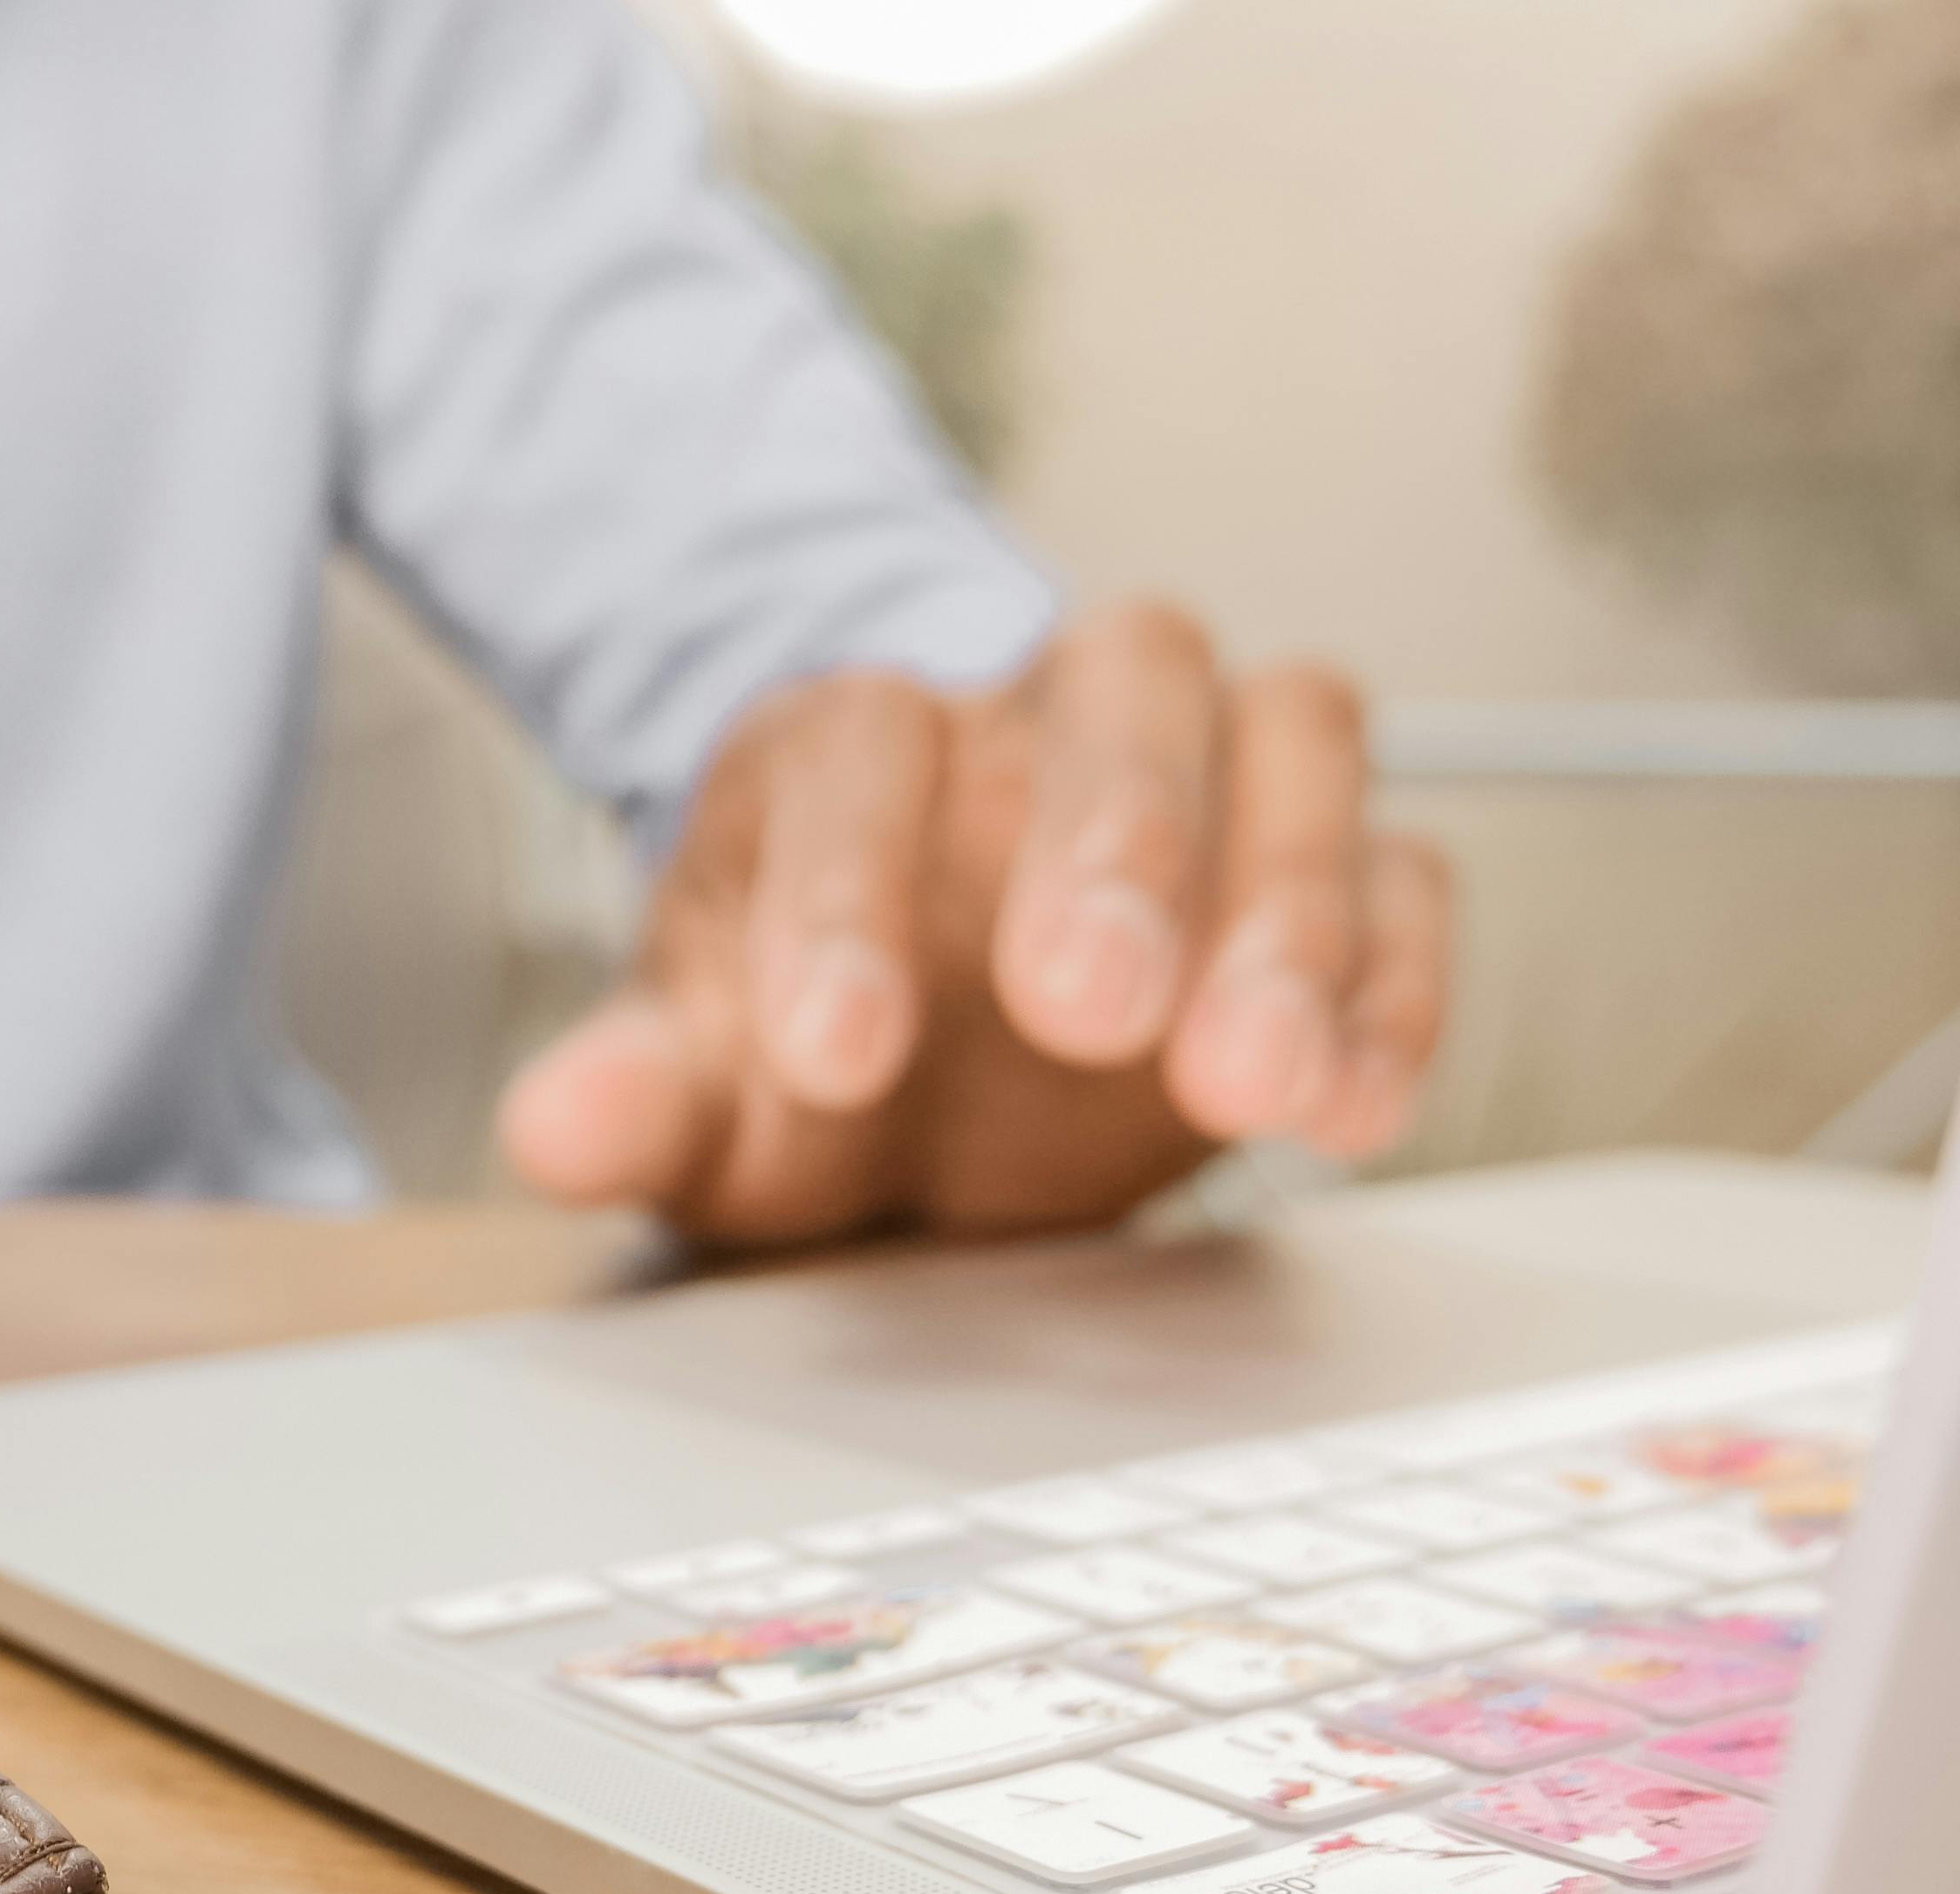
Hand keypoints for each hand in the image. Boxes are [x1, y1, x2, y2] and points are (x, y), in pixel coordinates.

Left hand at [496, 601, 1450, 1244]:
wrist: (926, 1058)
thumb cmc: (805, 1049)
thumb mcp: (703, 1088)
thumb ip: (637, 1098)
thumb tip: (553, 1132)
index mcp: (858, 741)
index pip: (861, 749)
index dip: (844, 899)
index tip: (831, 1059)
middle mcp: (1044, 719)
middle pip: (1115, 694)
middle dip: (1113, 844)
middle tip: (1086, 1010)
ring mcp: (1208, 775)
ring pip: (1290, 740)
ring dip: (1285, 910)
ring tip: (1250, 1088)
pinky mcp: (1334, 868)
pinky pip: (1406, 870)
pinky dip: (1395, 982)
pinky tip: (1353, 1108)